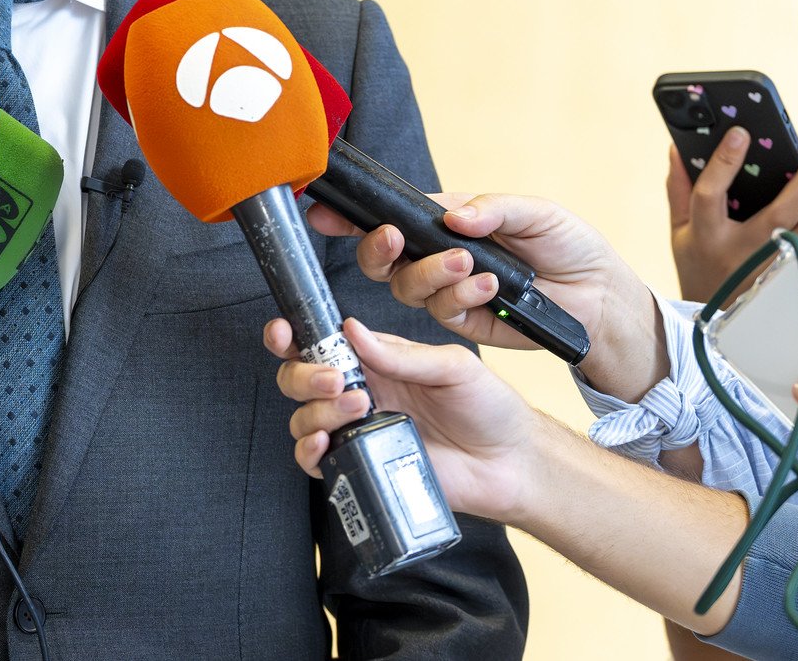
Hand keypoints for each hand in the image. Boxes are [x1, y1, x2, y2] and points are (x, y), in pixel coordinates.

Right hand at [268, 316, 544, 522]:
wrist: (512, 465)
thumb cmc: (490, 410)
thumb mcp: (454, 367)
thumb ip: (403, 354)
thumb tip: (354, 330)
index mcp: (377, 361)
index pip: (322, 343)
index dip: (293, 334)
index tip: (284, 331)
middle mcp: (361, 393)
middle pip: (300, 379)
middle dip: (305, 375)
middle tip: (337, 381)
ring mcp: (359, 432)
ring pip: (303, 418)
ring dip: (315, 410)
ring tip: (356, 410)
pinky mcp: (363, 466)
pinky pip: (318, 461)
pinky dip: (310, 451)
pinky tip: (326, 444)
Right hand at [338, 192, 666, 401]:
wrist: (601, 298)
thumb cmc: (570, 247)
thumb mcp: (538, 213)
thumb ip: (494, 208)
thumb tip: (453, 215)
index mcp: (446, 225)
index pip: (391, 216)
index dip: (353, 216)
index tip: (326, 213)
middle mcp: (438, 258)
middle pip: (383, 257)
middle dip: (377, 247)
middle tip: (394, 237)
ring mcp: (448, 293)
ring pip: (406, 287)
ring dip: (430, 272)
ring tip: (469, 263)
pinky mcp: (465, 323)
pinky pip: (442, 311)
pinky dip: (461, 296)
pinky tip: (490, 286)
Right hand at [667, 136, 797, 301]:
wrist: (723, 321)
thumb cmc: (700, 268)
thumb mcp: (680, 233)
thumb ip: (678, 190)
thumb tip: (678, 149)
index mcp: (709, 238)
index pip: (711, 193)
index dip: (724, 161)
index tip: (740, 133)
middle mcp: (746, 252)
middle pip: (786, 208)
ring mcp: (780, 266)